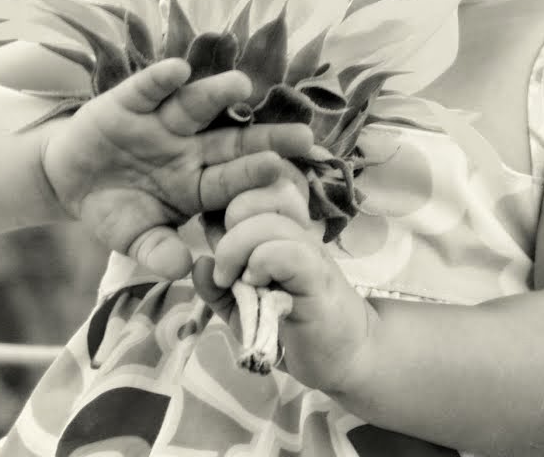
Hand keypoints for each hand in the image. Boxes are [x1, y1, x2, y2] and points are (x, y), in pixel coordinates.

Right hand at [42, 58, 314, 279]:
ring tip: (241, 85)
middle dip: (265, 137)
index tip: (284, 172)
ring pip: (195, 107)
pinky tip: (178, 71)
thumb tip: (183, 270)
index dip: (256, 176)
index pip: (232, 180)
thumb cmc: (113, 210)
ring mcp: (160, 123)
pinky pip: (148, 89)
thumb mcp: (134, 238)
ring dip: (216, 94)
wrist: (69, 182)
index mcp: (195, 183)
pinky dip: (160, 80)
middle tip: (304, 135)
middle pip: (231, 141)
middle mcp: (187, 148)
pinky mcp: (129, 103)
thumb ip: (157, 252)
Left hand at [192, 174, 375, 392]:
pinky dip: (261, 265)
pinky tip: (256, 287)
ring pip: (267, 221)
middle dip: (229, 224)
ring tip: (232, 281)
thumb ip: (217, 288)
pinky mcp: (318, 277)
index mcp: (277, 230)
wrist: (342, 357)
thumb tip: (200, 263)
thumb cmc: (291, 328)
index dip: (226, 208)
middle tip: (225, 265)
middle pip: (258, 192)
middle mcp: (295, 231)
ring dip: (236, 249)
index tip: (217, 241)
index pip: (252, 186)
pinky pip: (286, 252)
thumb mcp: (241, 309)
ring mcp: (310, 251)